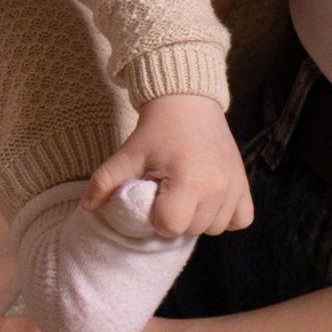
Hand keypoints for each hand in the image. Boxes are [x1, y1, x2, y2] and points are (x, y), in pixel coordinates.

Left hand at [85, 93, 253, 236]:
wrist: (188, 102)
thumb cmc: (157, 130)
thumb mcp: (128, 153)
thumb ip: (104, 181)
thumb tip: (87, 208)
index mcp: (188, 181)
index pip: (170, 226)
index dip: (156, 216)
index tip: (153, 196)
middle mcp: (217, 187)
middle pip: (192, 230)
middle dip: (175, 217)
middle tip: (167, 192)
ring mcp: (234, 186)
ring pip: (215, 228)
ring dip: (199, 218)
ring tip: (186, 193)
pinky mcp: (245, 184)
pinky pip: (241, 220)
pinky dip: (226, 216)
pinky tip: (209, 200)